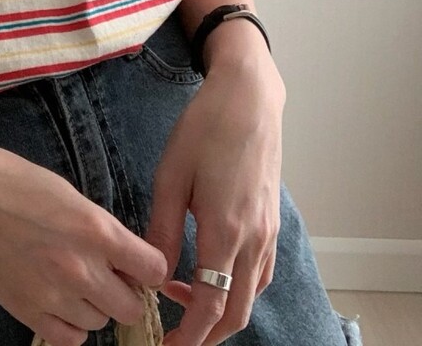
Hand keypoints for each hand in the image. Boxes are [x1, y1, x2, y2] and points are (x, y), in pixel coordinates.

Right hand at [0, 141, 168, 345]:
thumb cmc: (10, 179)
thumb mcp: (66, 192)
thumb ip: (99, 228)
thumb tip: (121, 257)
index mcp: (95, 229)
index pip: (154, 269)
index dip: (148, 267)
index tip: (136, 263)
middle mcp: (80, 267)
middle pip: (131, 306)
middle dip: (124, 291)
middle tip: (103, 273)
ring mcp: (51, 293)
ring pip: (100, 322)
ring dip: (93, 306)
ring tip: (71, 281)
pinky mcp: (25, 310)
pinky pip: (68, 338)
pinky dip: (69, 325)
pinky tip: (58, 302)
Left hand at [143, 49, 285, 345]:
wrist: (248, 100)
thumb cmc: (205, 130)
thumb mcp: (170, 176)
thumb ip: (161, 229)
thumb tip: (149, 272)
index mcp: (226, 231)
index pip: (212, 306)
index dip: (190, 335)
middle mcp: (254, 240)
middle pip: (237, 313)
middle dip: (207, 335)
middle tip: (174, 336)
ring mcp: (268, 232)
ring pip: (251, 295)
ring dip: (221, 310)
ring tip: (181, 299)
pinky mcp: (271, 221)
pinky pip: (259, 272)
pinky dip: (237, 287)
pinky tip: (209, 272)